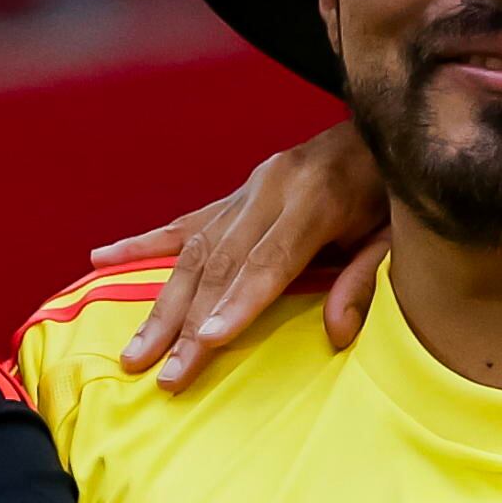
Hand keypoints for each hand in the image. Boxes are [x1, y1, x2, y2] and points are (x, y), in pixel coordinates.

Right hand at [98, 124, 387, 388]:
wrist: (385, 131)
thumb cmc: (396, 194)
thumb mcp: (398, 235)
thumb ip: (366, 280)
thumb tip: (337, 333)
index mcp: (318, 199)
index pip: (268, 262)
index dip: (234, 303)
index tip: (203, 341)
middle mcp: (272, 189)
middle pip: (220, 264)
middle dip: (185, 322)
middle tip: (158, 371)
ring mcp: (249, 187)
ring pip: (194, 250)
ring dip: (161, 304)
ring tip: (133, 349)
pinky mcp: (237, 190)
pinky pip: (186, 222)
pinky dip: (143, 243)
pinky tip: (103, 258)